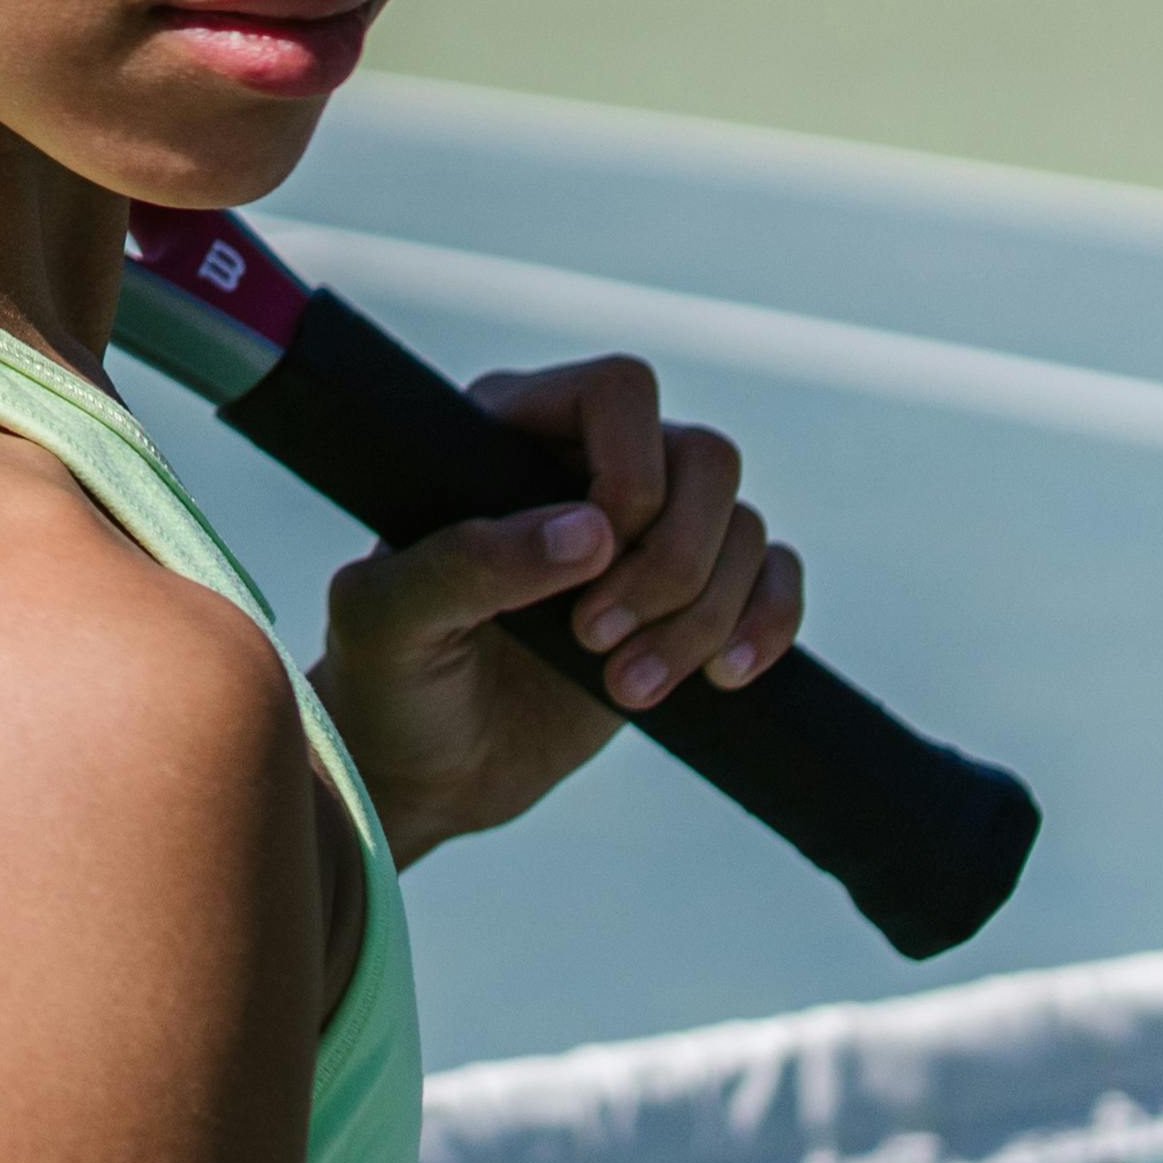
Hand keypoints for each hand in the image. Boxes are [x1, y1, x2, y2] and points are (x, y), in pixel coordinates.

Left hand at [303, 355, 802, 862]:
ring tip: (625, 689)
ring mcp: (647, 533)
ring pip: (744, 526)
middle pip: (706, 459)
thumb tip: (590, 532)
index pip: (620, 391)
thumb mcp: (390, 622)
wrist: (423, 770)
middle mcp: (587, 465)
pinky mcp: (689, 599)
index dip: (630, 472)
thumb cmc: (387, 680)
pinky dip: (767, 625)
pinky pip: (774, 577)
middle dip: (672, 563)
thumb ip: (467, 565)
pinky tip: (723, 679)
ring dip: (703, 617)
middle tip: (594, 640)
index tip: (585, 562)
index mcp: (507, 434)